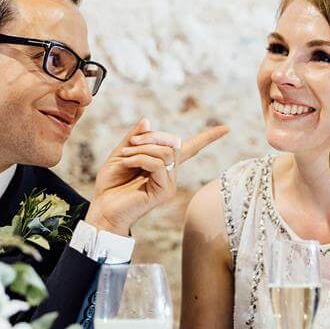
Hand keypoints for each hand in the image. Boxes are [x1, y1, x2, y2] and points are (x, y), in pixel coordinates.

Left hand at [85, 117, 229, 236]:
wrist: (103, 208)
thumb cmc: (111, 185)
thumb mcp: (121, 154)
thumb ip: (135, 139)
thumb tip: (148, 120)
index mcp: (163, 165)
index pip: (191, 148)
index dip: (208, 137)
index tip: (226, 128)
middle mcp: (171, 174)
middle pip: (174, 143)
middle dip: (151, 137)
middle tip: (129, 144)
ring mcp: (169, 184)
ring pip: (166, 153)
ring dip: (142, 149)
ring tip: (125, 156)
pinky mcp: (164, 192)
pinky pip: (158, 165)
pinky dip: (140, 159)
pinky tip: (127, 164)